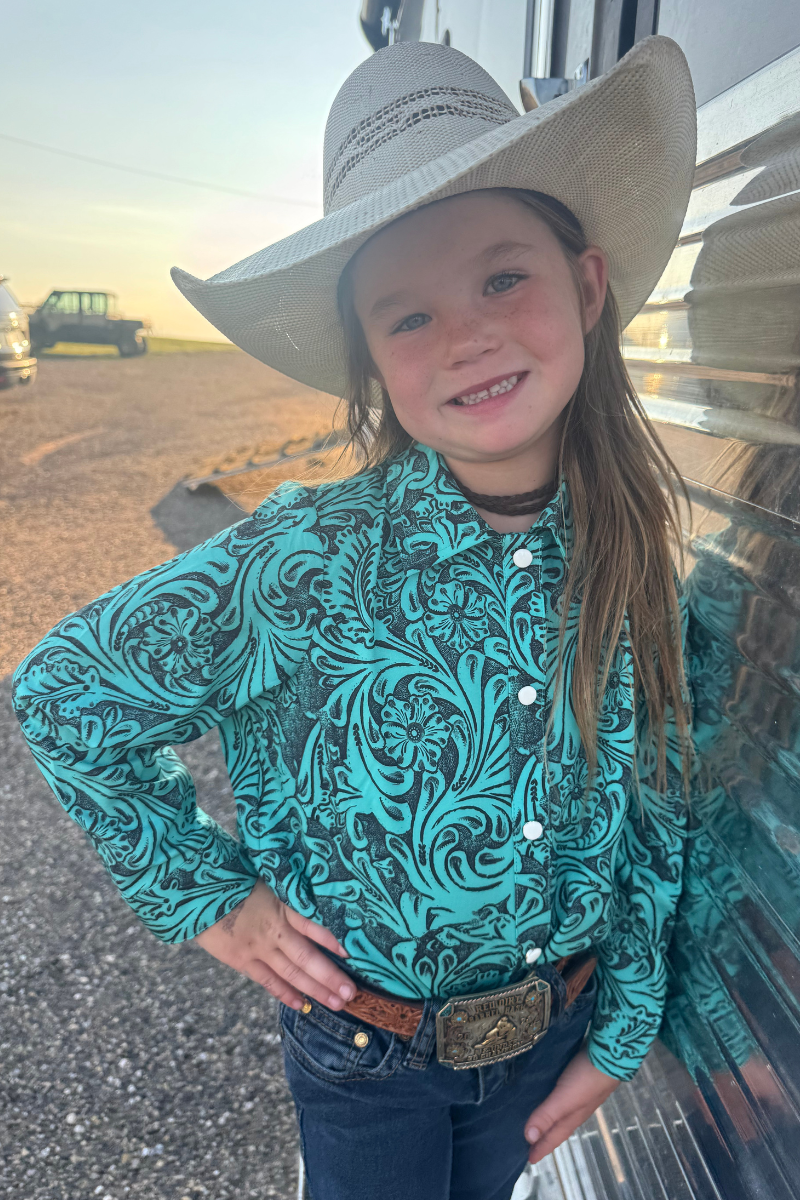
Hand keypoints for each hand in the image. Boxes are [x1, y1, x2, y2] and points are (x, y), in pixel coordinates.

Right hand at [194, 879, 355, 1010]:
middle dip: (331, 977)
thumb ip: (289, 893)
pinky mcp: (241, 959)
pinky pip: (268, 981)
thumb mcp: (267, 879)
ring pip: (292, 973)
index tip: (353, 954)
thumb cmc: (234, 878)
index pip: (313, 924)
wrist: (195, 891)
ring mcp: (257, 947)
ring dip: (315, 989)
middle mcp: (273, 929)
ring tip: (337, 1003)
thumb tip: (316, 897)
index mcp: (282, 904)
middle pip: (307, 957)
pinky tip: (303, 1004)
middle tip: (351, 994)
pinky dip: (285, 993)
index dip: (332, 940)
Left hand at [525, 1048, 619, 1162]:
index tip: (528, 1160)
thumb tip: (528, 1138)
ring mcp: (576, 1093)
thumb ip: (547, 1116)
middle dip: (543, 1135)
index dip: (541, 1148)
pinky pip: (558, 1094)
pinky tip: (543, 1092)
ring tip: (530, 1117)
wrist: (610, 1054)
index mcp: (571, 1118)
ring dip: (546, 1117)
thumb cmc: (587, 1079)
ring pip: (557, 1110)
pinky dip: (549, 1098)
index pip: (553, 1137)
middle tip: (526, 1142)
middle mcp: (574, 1109)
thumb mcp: (565, 1099)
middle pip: (555, 1126)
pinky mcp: (574, 1077)